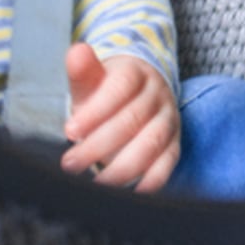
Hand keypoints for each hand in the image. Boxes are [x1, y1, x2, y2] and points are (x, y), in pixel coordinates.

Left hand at [62, 43, 179, 191]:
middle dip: (99, 144)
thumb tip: (76, 51)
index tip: (70, 131)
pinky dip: (152, 180)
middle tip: (70, 163)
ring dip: (122, 167)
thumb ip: (83, 70)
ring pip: (151, 143)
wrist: (136, 97)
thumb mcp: (92, 80)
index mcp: (136, 72)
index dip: (96, 111)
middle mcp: (157, 94)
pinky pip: (168, 163)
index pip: (120, 88)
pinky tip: (131, 192)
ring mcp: (169, 120)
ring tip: (95, 183)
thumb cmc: (106, 92)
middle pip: (132, 118)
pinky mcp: (174, 144)